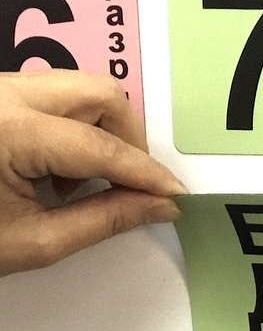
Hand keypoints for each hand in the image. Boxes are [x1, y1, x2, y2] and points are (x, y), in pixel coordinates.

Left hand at [0, 69, 185, 274]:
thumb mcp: (35, 241)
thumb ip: (105, 219)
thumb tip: (160, 206)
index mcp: (9, 131)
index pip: (101, 148)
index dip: (146, 175)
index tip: (176, 196)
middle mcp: (3, 94)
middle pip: (98, 92)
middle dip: (128, 139)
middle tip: (130, 186)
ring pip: (77, 89)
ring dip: (100, 134)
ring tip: (79, 184)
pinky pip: (52, 96)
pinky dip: (73, 129)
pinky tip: (53, 171)